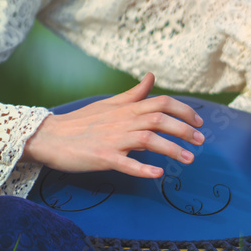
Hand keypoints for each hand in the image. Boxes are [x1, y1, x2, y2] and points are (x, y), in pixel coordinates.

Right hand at [22, 73, 204, 177]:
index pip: (162, 102)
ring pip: (148, 139)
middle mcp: (123, 121)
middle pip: (160, 119)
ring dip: (171, 149)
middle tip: (201, 141)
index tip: (199, 123)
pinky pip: (125, 163)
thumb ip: (134, 94)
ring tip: (189, 159)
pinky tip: (158, 174)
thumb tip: (151, 77)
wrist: (49, 137)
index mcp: (126, 109)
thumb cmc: (82, 121)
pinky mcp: (102, 157)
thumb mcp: (110, 104)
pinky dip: (142, 168)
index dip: (184, 110)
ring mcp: (113, 139)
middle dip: (184, 129)